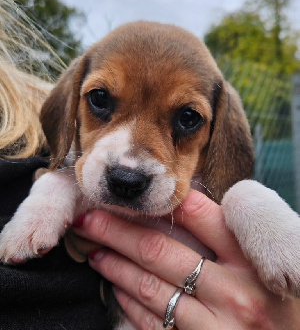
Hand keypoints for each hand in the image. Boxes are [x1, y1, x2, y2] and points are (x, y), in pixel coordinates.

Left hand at [73, 190, 299, 328]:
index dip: (159, 201)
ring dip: (115, 264)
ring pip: (148, 286)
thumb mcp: (264, 262)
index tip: (132, 196)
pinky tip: (115, 285)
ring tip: (95, 248)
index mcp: (250, 258)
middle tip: (90, 216)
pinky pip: (154, 323)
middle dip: (117, 229)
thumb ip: (230, 234)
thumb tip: (184, 203)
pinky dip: (129, 301)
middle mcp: (234, 290)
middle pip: (159, 249)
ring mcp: (216, 326)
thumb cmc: (279, 301)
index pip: (197, 214)